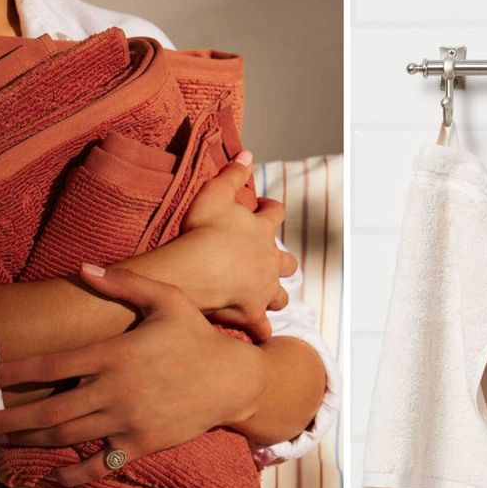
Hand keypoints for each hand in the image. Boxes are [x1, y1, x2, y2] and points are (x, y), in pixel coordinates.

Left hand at [0, 266, 265, 485]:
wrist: (232, 380)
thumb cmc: (196, 336)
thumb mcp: (165, 299)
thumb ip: (123, 283)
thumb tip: (83, 267)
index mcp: (114, 354)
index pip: (50, 365)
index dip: (9, 373)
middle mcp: (114, 391)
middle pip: (47, 410)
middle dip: (4, 420)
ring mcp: (127, 422)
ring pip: (66, 437)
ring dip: (27, 442)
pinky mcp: (140, 445)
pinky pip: (99, 465)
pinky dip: (71, 474)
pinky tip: (49, 476)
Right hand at [164, 151, 296, 339]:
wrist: (198, 269)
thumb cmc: (204, 230)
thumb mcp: (216, 193)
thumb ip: (233, 172)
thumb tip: (248, 152)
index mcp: (262, 231)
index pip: (276, 214)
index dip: (272, 209)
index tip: (266, 207)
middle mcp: (270, 261)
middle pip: (287, 262)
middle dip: (282, 262)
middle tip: (270, 261)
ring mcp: (263, 290)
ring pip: (280, 296)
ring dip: (274, 296)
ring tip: (265, 297)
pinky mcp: (252, 314)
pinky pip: (261, 328)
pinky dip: (260, 332)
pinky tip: (257, 336)